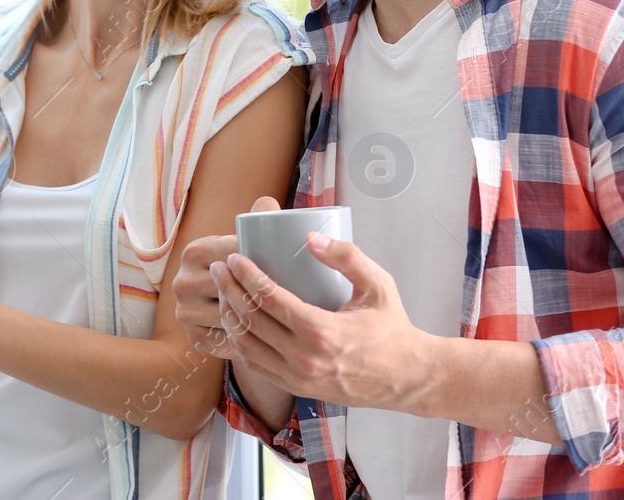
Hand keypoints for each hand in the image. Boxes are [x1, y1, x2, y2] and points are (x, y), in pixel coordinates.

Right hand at [174, 195, 280, 359]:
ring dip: (258, 320)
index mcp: (195, 251)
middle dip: (264, 294)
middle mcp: (182, 281)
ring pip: (232, 316)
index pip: (234, 257)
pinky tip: (268, 337)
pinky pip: (227, 340)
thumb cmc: (243, 266)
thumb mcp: (248, 241)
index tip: (290, 267)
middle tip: (297, 296)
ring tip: (288, 317)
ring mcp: (184, 311)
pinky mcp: (192, 337)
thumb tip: (268, 203)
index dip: (264, 262)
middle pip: (233, 290)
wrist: (224, 305)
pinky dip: (249, 339)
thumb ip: (260, 216)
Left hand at [212, 226, 433, 412]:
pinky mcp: (295, 388)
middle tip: (219, 268)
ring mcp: (297, 377)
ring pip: (246, 346)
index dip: (247, 276)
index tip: (235, 258)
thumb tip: (310, 236)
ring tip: (223, 291)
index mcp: (322, 332)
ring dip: (229, 316)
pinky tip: (235, 322)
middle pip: (251, 320)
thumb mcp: (378, 285)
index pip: (269, 299)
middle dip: (229, 290)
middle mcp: (304, 359)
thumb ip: (347, 256)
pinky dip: (239, 342)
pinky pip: (255, 365)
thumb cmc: (392, 328)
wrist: (404, 378)